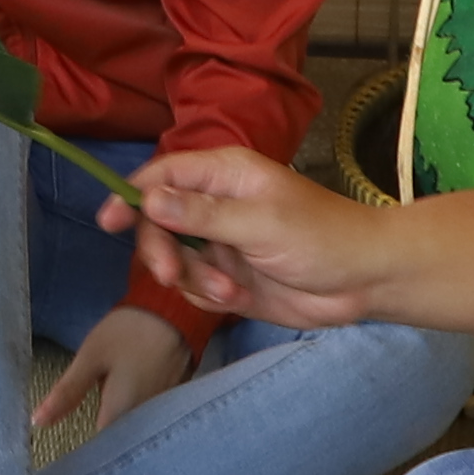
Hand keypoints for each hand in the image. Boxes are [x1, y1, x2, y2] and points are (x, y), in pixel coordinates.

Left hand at [28, 301, 191, 445]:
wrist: (177, 310)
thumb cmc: (130, 332)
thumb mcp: (91, 357)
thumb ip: (66, 392)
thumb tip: (37, 422)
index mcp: (121, 415)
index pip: (99, 451)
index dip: (84, 456)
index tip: (67, 457)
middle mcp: (146, 422)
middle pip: (119, 442)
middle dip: (102, 443)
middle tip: (84, 430)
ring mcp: (162, 412)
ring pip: (134, 430)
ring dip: (119, 427)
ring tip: (104, 414)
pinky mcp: (172, 401)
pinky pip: (149, 417)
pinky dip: (136, 414)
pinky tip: (127, 401)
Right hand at [123, 142, 402, 328]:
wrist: (365, 281)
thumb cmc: (323, 237)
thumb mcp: (260, 222)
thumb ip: (202, 213)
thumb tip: (149, 199)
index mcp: (224, 175)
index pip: (161, 177)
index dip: (130, 196)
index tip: (108, 222)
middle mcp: (216, 205)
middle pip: (158, 223)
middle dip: (160, 252)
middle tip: (168, 275)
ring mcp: (221, 243)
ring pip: (174, 260)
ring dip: (192, 281)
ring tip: (228, 292)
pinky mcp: (229, 278)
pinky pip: (193, 288)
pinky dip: (207, 298)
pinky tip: (238, 299)